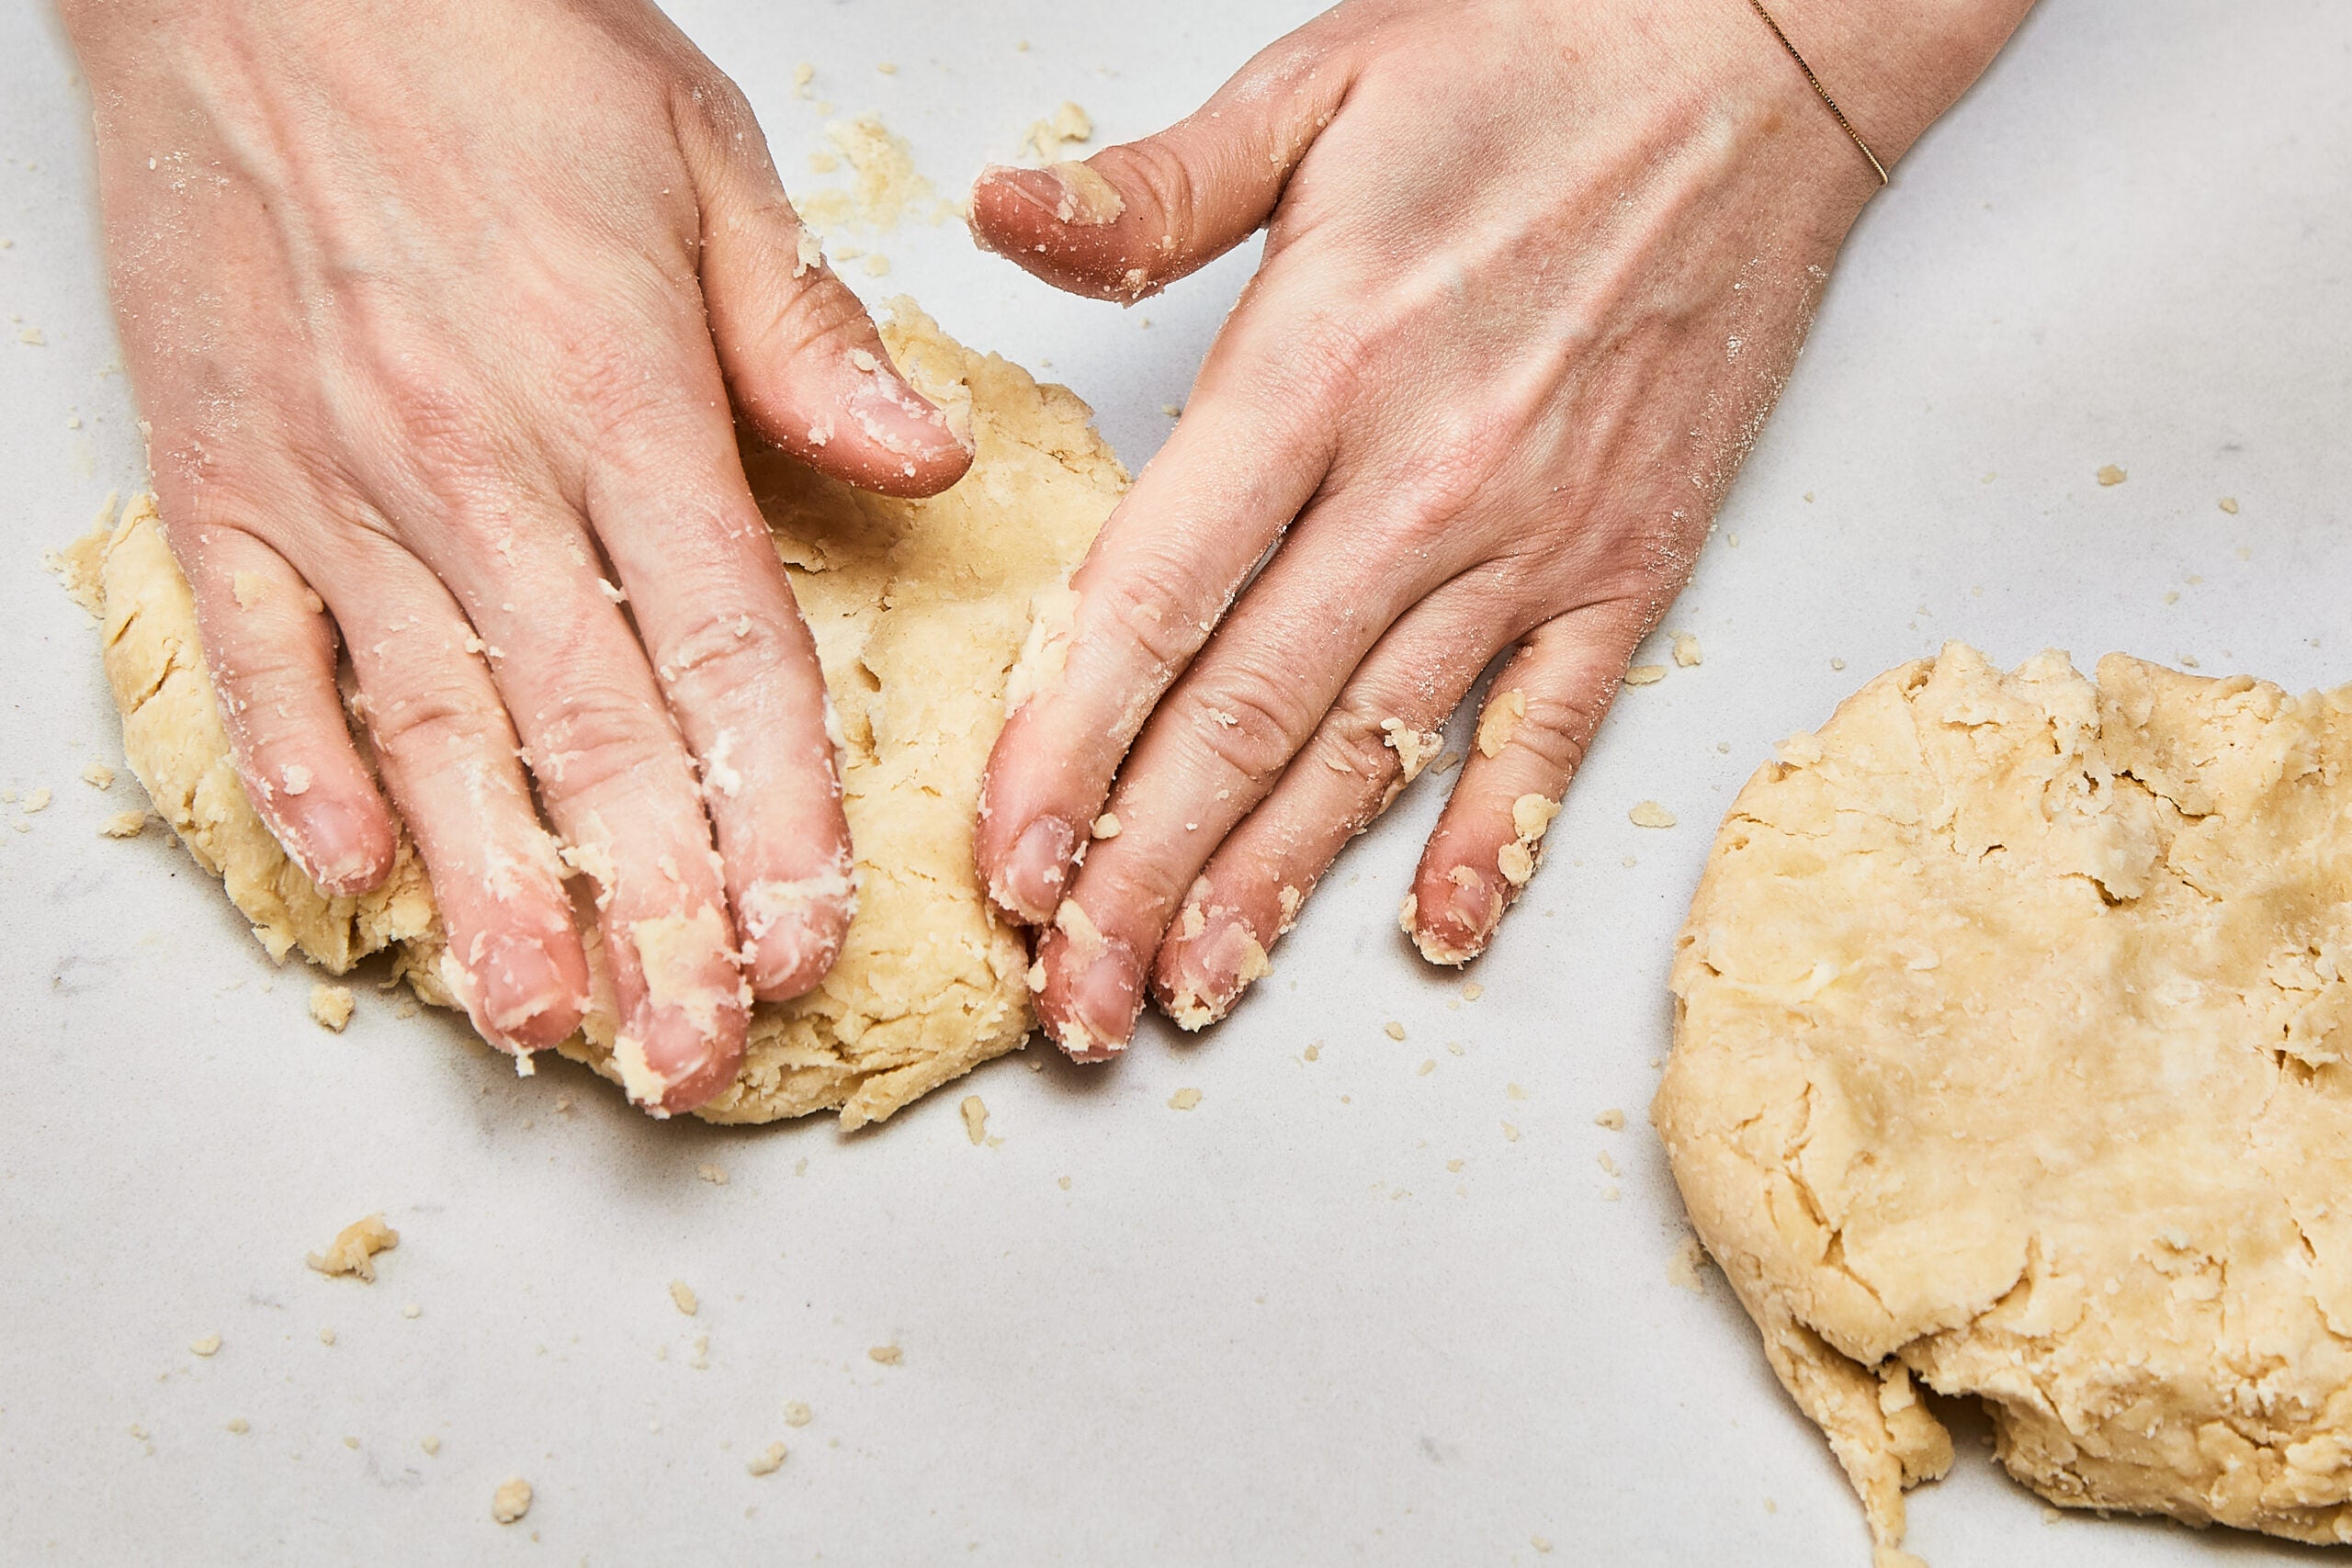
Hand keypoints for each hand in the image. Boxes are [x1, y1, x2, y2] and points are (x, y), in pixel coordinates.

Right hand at [63, 0, 971, 1110]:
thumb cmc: (491, 45)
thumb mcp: (703, 158)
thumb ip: (809, 336)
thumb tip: (927, 460)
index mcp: (620, 397)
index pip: (725, 654)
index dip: (774, 816)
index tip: (808, 938)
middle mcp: (475, 465)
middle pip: (591, 734)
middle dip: (655, 914)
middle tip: (697, 1053)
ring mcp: (332, 481)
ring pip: (432, 727)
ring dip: (494, 891)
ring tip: (547, 1027)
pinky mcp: (218, 475)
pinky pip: (257, 654)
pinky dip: (301, 769)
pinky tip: (353, 879)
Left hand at [967, 0, 2028, 1056]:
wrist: (1761, 55)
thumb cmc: (1532, 61)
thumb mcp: (1314, 89)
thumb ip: (1148, 192)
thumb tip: (995, 219)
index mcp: (1314, 366)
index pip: (1154, 600)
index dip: (1069, 752)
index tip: (1006, 867)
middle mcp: (1421, 480)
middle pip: (1246, 717)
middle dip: (1141, 876)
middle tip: (1067, 1002)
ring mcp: (1536, 537)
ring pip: (1376, 750)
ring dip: (1276, 888)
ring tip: (1189, 995)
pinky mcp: (1631, 561)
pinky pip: (1552, 731)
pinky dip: (1490, 837)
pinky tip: (1432, 933)